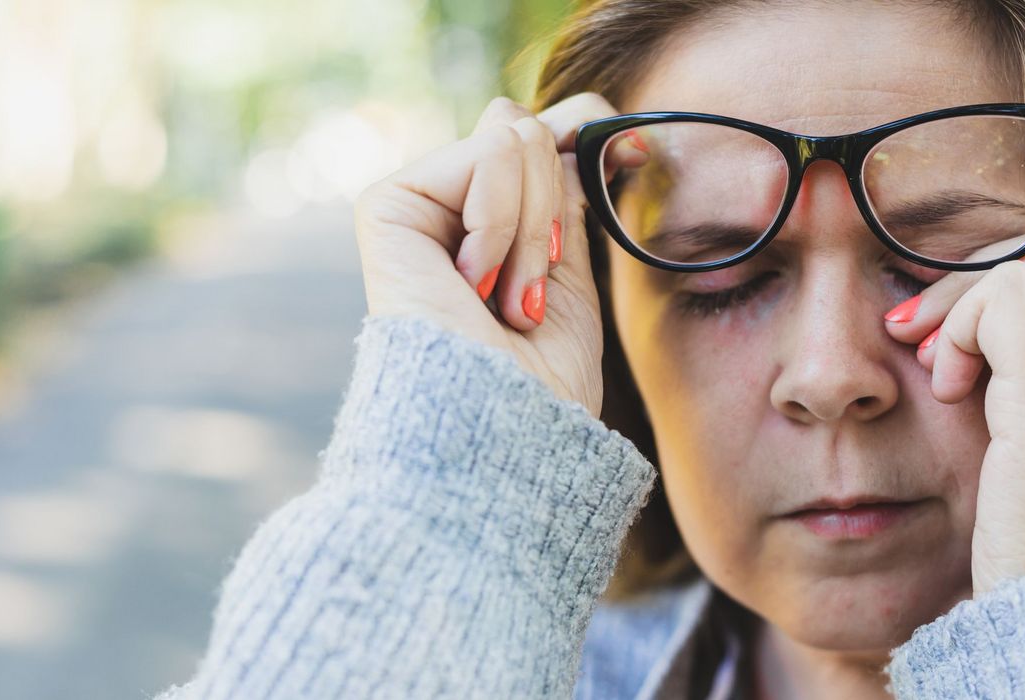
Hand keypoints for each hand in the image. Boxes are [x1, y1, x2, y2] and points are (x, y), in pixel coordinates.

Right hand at [353, 93, 645, 416]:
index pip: (540, 135)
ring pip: (514, 137)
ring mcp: (416, 206)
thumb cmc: (542, 380)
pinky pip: (488, 155)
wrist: (504, 433)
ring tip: (508, 301)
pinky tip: (474, 284)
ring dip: (534, 231)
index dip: (588, 132)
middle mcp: (447, 210)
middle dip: (556, 211)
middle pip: (528, 129)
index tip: (634, 155)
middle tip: (533, 292)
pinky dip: (505, 224)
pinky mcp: (389, 206)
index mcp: (487, 225)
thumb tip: (588, 121)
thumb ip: (564, 195)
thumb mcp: (570, 270)